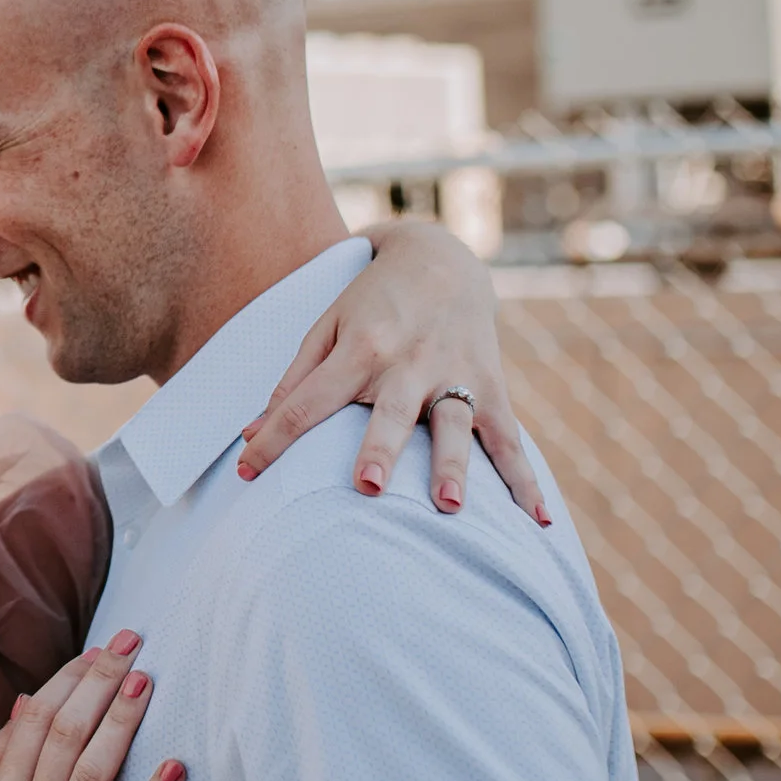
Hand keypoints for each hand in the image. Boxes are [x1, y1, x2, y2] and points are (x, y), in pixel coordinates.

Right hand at [0, 639, 182, 780]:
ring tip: (148, 683)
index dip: (67, 680)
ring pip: (92, 774)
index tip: (99, 649)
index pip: (31, 724)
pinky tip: (176, 766)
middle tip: (132, 644)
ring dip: (122, 723)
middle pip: (62, 738)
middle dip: (99, 683)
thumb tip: (22, 702)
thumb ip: (2, 770)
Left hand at [238, 218, 545, 521]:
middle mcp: (408, 361)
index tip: (245, 474)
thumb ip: (294, 380)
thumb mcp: (327, 326)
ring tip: (451, 506)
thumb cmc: (371, 301)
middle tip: (369, 486)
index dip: (275, 438)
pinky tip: (535, 522)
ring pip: (455, 424)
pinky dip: (524, 479)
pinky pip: (510, 439)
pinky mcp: (492, 385)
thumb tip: (252, 430)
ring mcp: (455, 374)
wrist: (442, 259)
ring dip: (453, 464)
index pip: (309, 399)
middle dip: (381, 447)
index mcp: (360, 347)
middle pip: (391, 411)